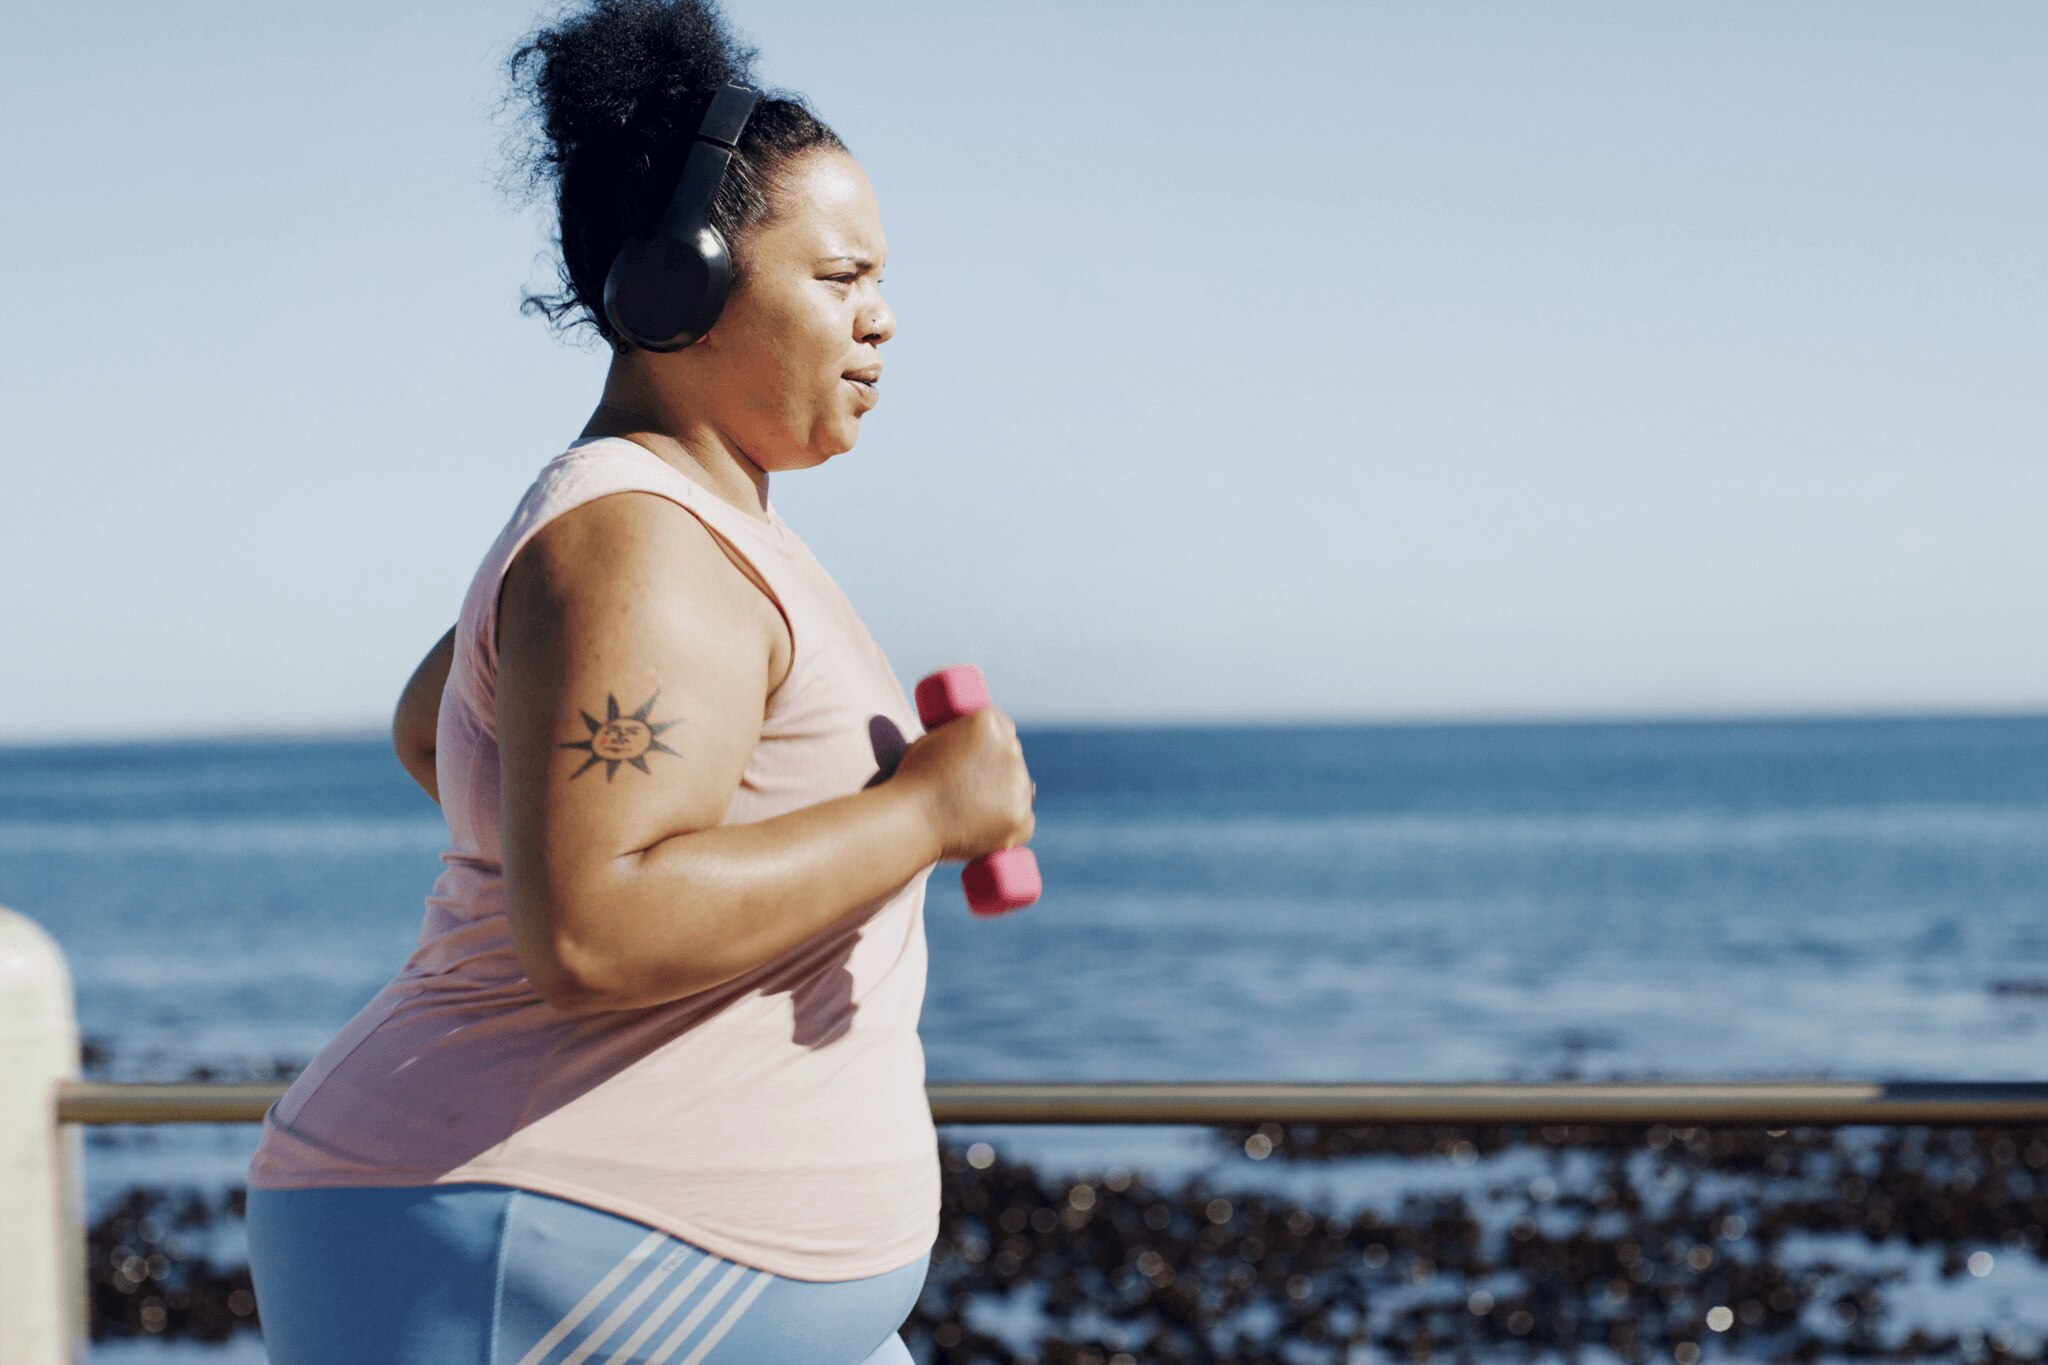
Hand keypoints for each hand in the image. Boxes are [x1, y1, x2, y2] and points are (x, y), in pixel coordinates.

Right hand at [893, 707, 1035, 861]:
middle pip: (1012, 756)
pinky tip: (986, 829)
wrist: (911, 819)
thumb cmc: (912, 780)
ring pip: (1019, 789)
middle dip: (997, 768)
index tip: (978, 757)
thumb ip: (958, 737)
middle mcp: (1011, 749)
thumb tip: (971, 747)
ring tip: (971, 812)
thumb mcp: (932, 740)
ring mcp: (1019, 785)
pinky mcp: (1022, 819)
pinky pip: (1023, 820)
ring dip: (1004, 796)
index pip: (1002, 727)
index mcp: (989, 723)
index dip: (990, 743)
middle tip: (970, 787)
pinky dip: (1008, 825)